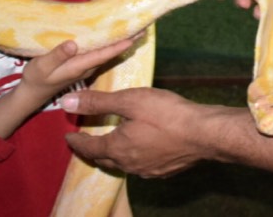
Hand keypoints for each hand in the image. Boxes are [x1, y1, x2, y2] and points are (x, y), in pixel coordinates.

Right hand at [21, 37, 138, 101]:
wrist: (34, 93)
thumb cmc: (36, 77)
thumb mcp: (41, 66)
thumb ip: (57, 56)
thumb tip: (73, 43)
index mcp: (80, 66)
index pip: (104, 54)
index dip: (119, 45)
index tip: (134, 36)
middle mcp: (87, 67)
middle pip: (111, 52)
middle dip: (127, 40)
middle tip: (144, 27)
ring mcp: (87, 67)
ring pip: (108, 52)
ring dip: (121, 41)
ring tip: (136, 29)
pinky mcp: (83, 65)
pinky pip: (102, 53)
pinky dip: (111, 44)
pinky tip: (117, 36)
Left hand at [62, 87, 227, 177]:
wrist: (205, 134)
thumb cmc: (167, 114)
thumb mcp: (130, 100)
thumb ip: (98, 102)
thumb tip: (67, 103)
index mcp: (118, 148)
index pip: (89, 148)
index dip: (77, 141)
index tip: (69, 136)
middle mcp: (129, 164)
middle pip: (104, 160)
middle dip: (92, 150)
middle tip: (86, 141)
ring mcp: (148, 170)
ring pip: (123, 164)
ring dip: (113, 155)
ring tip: (112, 143)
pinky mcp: (165, 171)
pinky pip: (141, 166)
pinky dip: (133, 157)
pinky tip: (141, 149)